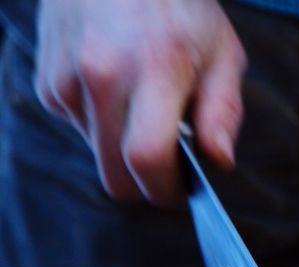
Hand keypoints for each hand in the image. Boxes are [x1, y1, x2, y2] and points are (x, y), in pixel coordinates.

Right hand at [34, 0, 246, 203]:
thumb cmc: (180, 9)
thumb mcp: (222, 54)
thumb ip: (223, 113)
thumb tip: (219, 163)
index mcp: (151, 70)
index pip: (147, 158)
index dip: (166, 189)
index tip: (183, 190)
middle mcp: (100, 76)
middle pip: (115, 174)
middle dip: (146, 183)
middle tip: (173, 165)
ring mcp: (66, 80)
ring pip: (99, 155)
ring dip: (124, 150)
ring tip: (146, 107)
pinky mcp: (47, 83)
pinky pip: (80, 130)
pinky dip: (104, 125)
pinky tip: (120, 90)